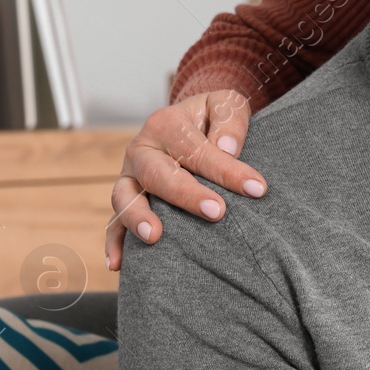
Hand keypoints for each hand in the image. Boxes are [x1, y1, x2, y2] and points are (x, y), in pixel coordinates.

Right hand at [105, 90, 264, 270]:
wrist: (190, 123)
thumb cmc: (213, 118)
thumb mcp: (226, 104)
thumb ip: (229, 120)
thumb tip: (227, 147)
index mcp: (166, 124)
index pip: (197, 149)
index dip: (227, 170)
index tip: (257, 189)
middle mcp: (142, 150)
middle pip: (157, 174)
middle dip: (186, 195)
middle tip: (216, 212)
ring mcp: (128, 176)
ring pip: (124, 197)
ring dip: (137, 218)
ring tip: (155, 237)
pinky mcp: (126, 198)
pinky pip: (113, 223)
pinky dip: (113, 242)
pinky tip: (119, 264)